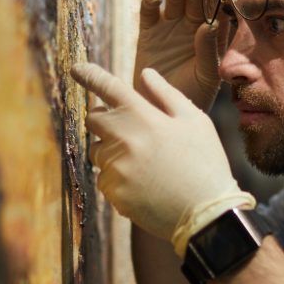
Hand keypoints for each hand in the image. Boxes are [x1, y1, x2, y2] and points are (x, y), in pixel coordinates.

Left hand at [73, 62, 251, 247]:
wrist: (206, 214)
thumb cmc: (205, 163)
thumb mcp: (195, 122)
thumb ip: (167, 94)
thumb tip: (145, 73)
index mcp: (143, 117)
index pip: (108, 87)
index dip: (90, 75)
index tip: (77, 69)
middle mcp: (123, 139)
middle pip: (93, 119)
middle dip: (105, 121)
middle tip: (132, 132)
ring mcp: (115, 167)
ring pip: (98, 151)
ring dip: (113, 152)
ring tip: (147, 166)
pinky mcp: (112, 191)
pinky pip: (104, 178)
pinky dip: (119, 179)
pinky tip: (145, 186)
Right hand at [134, 0, 226, 111]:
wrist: (163, 109)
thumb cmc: (193, 94)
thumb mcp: (206, 75)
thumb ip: (208, 51)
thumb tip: (209, 25)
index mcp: (213, 33)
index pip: (218, 8)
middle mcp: (193, 24)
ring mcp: (171, 25)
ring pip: (174, 0)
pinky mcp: (149, 31)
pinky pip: (149, 12)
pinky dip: (151, 3)